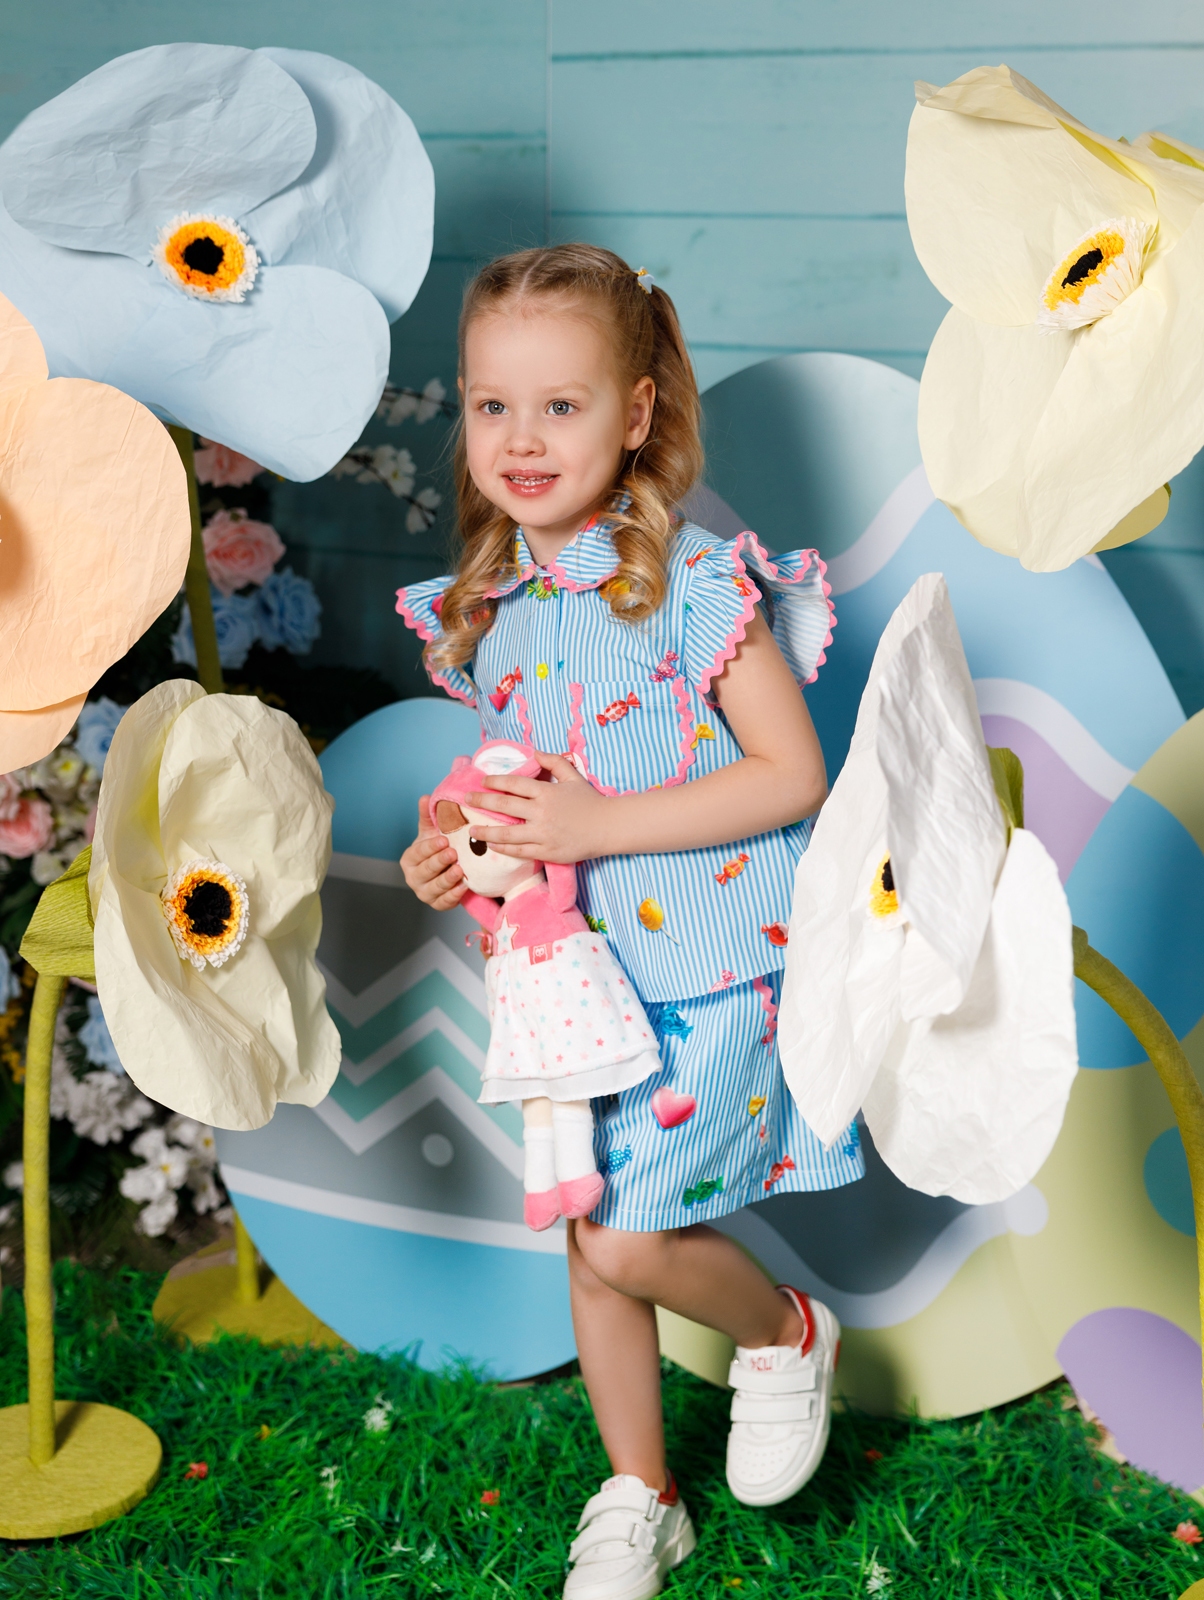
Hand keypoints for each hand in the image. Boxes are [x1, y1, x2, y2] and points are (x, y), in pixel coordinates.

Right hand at [399, 796, 466, 908]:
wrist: (448, 869)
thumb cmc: (439, 848)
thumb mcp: (432, 832)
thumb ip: (428, 816)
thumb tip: (426, 797)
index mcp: (410, 859)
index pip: (418, 853)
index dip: (430, 847)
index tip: (443, 839)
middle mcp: (413, 878)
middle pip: (425, 871)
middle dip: (439, 862)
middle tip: (453, 853)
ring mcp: (425, 893)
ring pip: (435, 887)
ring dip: (447, 879)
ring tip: (460, 870)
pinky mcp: (438, 904)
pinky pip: (445, 902)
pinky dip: (454, 895)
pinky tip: (465, 886)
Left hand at [470, 751, 611, 863]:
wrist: (608, 828)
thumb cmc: (590, 801)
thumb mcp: (574, 776)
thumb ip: (554, 762)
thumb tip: (534, 753)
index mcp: (546, 793)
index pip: (514, 785)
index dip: (495, 782)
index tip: (482, 781)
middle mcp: (541, 813)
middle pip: (504, 806)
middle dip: (482, 802)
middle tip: (467, 800)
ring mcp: (543, 834)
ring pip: (507, 833)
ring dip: (486, 832)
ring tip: (472, 830)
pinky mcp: (547, 852)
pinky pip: (520, 851)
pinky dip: (504, 848)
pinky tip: (493, 845)